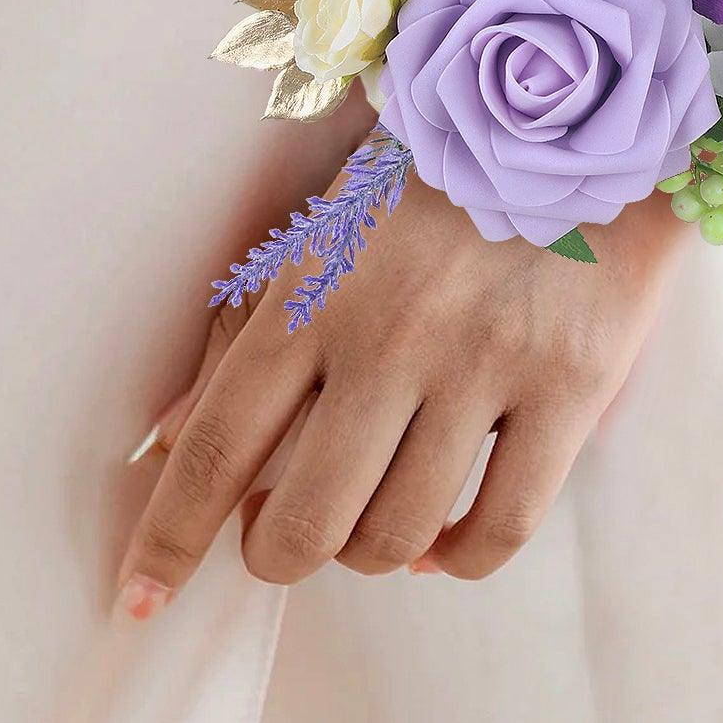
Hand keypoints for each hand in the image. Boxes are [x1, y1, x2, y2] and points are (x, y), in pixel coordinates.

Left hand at [117, 159, 683, 616]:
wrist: (583, 122)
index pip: (218, 445)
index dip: (169, 539)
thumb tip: (167, 439)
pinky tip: (446, 536)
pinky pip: (500, 529)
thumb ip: (247, 331)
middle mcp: (391, 332)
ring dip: (372, 550)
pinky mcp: (569, 384)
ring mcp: (484, 362)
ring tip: (375, 513)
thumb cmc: (436, 178)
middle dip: (276, 553)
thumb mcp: (326, 228)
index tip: (139, 600)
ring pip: (396, 536)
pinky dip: (459, 556)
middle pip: (303, 521)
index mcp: (315, 288)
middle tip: (281, 532)